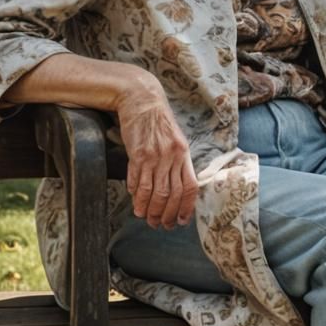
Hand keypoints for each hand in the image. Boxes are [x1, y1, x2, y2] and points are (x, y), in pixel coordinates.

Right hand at [114, 76, 197, 229]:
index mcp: (184, 154)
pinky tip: (135, 202)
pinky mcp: (138, 154)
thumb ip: (177, 162)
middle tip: (160, 225)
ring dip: (149, 208)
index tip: (180, 221)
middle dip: (165, 213)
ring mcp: (155, 156)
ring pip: (153, 191)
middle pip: (170, 194)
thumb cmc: (159, 121)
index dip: (185, 207)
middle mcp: (172, 157)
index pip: (189, 187)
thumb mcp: (175, 140)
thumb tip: (175, 188)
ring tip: (145, 218)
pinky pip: (137, 179)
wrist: (142, 100)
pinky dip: (136, 194)